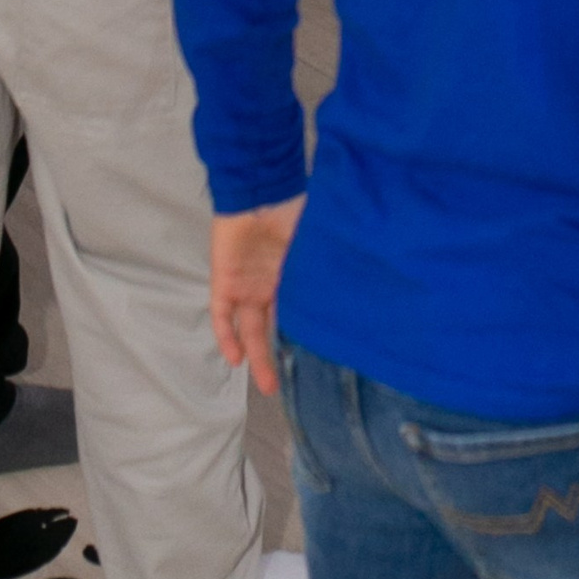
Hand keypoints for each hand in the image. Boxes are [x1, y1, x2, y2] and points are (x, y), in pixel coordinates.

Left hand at [209, 197, 304, 396]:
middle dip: (274, 358)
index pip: (293, 312)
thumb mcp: (315, 243)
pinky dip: (227, 336)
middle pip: (269, 329)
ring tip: (266, 383)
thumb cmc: (292, 211)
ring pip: (248, 329)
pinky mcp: (224, 282)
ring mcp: (245, 285)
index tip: (315, 358)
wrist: (259, 190)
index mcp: (290, 276)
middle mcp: (268, 285)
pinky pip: (223, 315)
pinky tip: (235, 358)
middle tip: (281, 387)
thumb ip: (324, 269)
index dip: (301, 335)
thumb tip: (355, 291)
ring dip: (255, 355)